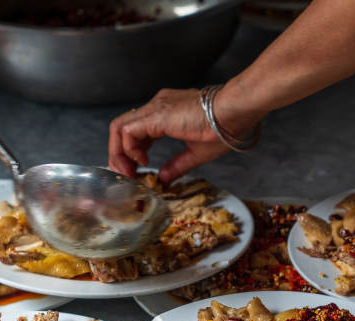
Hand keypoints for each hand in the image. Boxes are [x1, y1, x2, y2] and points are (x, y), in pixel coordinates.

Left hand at [108, 88, 256, 183]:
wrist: (235, 110)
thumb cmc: (225, 128)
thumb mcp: (197, 152)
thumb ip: (177, 165)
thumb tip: (163, 179)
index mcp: (166, 112)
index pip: (137, 130)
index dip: (132, 152)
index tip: (138, 170)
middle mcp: (157, 106)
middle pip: (123, 128)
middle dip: (119, 154)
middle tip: (127, 174)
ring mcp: (155, 108)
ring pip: (119, 128)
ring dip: (119, 153)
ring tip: (130, 172)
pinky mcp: (155, 115)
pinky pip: (127, 131)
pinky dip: (128, 149)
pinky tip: (142, 161)